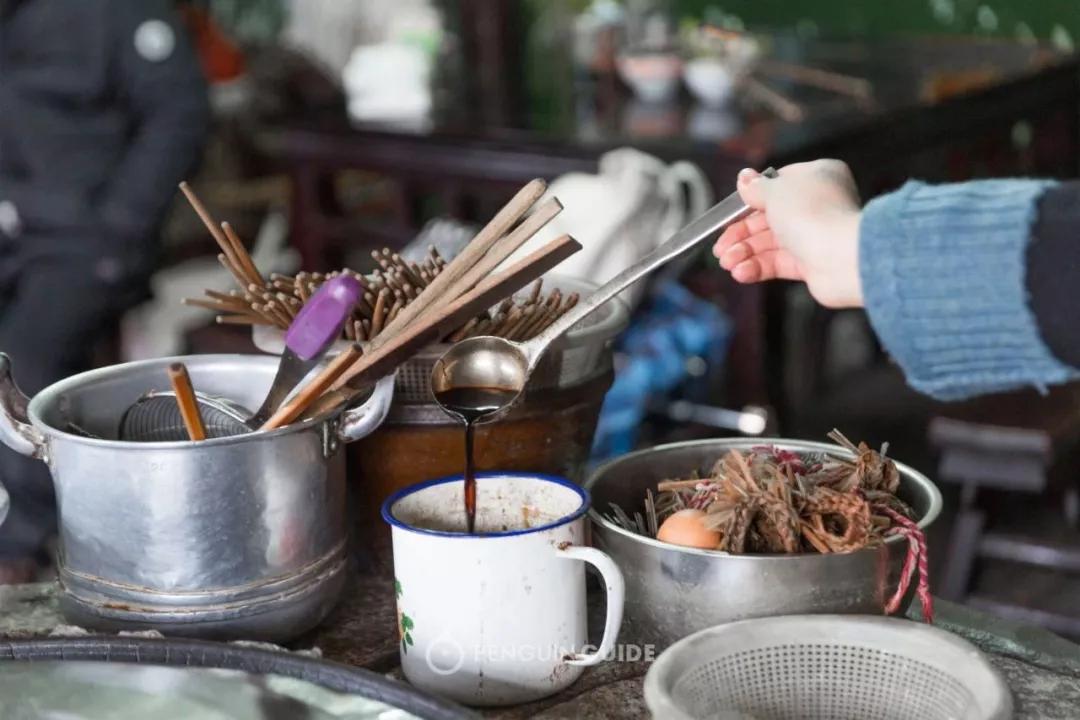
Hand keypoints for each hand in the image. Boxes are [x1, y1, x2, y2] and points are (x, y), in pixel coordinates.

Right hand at [713, 160, 863, 307]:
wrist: (842, 257)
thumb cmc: (814, 214)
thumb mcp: (775, 191)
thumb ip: (755, 187)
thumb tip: (743, 178)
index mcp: (816, 178)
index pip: (776, 186)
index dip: (749, 200)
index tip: (729, 212)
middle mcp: (817, 205)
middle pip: (768, 218)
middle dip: (740, 234)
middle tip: (720, 247)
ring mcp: (814, 235)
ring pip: (770, 243)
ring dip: (744, 253)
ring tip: (727, 262)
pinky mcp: (811, 263)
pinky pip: (778, 263)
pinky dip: (757, 267)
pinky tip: (741, 272)